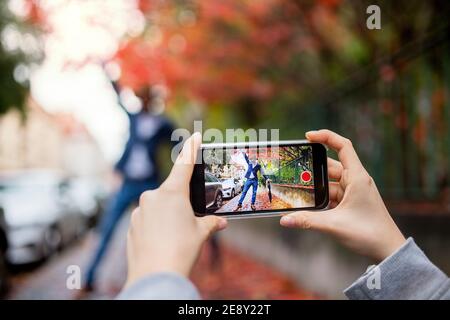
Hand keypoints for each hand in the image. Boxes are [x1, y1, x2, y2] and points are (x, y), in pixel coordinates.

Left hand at [125, 133, 226, 286]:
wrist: (155, 275)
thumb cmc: (181, 250)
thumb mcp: (200, 234)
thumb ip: (210, 223)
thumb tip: (221, 222)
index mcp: (172, 193)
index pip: (184, 164)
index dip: (191, 149)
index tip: (195, 136)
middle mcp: (153, 196)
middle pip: (172, 191)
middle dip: (182, 202)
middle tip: (190, 219)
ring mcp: (139, 210)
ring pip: (158, 206)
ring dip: (168, 215)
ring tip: (177, 236)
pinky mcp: (131, 224)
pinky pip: (147, 219)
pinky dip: (156, 226)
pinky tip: (163, 241)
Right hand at [280, 129, 405, 262]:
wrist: (387, 250)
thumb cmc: (369, 233)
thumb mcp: (334, 225)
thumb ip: (307, 221)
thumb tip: (285, 220)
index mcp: (357, 177)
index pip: (343, 146)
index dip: (326, 137)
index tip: (308, 137)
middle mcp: (355, 181)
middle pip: (329, 166)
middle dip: (311, 167)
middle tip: (292, 169)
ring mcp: (352, 192)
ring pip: (328, 182)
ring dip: (314, 185)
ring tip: (293, 187)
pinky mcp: (350, 203)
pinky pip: (330, 195)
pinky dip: (319, 197)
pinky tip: (305, 203)